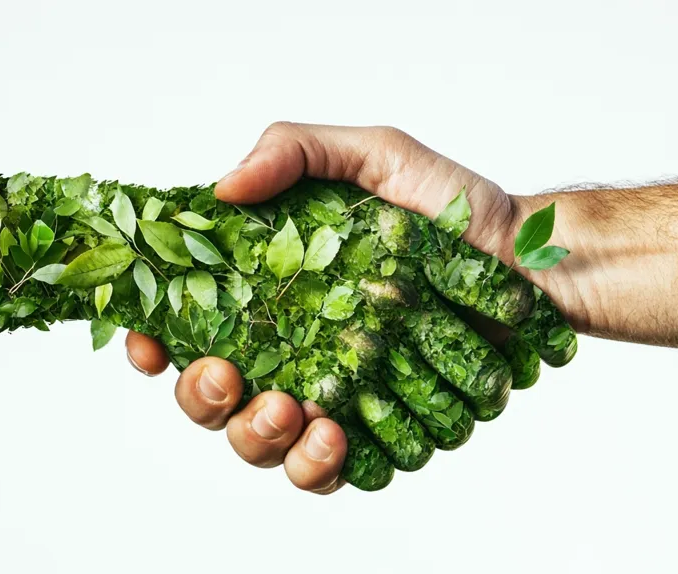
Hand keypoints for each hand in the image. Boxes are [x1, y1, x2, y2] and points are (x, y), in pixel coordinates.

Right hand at [126, 122, 578, 493]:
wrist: (528, 263)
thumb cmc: (451, 209)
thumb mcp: (373, 155)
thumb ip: (295, 151)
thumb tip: (222, 190)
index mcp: (273, 288)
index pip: (191, 321)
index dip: (154, 338)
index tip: (149, 340)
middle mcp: (290, 346)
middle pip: (211, 394)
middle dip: (200, 396)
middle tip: (226, 376)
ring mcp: (329, 393)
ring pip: (257, 442)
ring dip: (254, 437)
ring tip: (288, 410)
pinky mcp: (374, 428)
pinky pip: (326, 469)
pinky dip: (315, 465)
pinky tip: (333, 436)